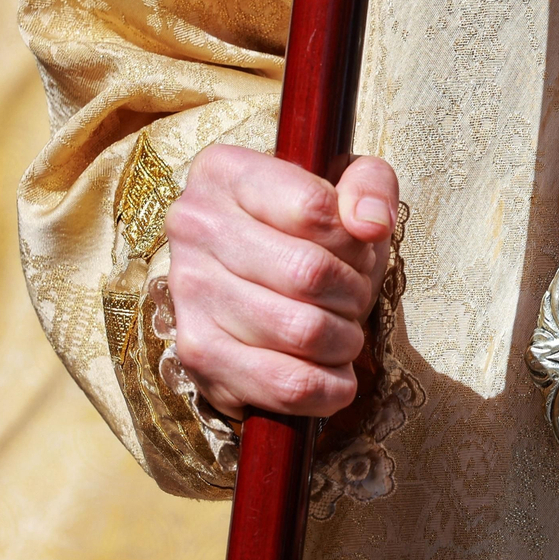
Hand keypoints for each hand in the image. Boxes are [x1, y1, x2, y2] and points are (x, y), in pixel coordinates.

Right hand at [165, 144, 397, 418]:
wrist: (266, 285)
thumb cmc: (315, 234)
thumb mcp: (350, 190)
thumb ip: (372, 186)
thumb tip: (370, 224)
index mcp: (224, 172)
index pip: (314, 208)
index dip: (355, 240)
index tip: (354, 249)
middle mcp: (192, 225)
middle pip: (309, 273)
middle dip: (353, 293)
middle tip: (352, 297)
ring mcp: (186, 292)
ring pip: (304, 331)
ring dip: (345, 340)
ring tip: (339, 330)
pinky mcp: (197, 354)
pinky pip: (287, 385)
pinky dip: (330, 387)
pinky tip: (331, 372)